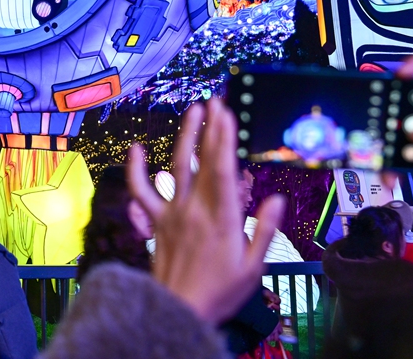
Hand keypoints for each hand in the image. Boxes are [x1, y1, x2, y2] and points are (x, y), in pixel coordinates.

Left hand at [128, 98, 285, 325]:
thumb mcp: (253, 267)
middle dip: (210, 128)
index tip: (227, 113)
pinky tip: (135, 148)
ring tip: (192, 111)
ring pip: (177, 167)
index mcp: (223, 218)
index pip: (223, 168)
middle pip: (203, 160)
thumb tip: (278, 199)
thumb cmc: (220, 293)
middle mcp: (196, 209)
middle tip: (215, 101)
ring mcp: (173, 213)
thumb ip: (265, 231)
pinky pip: (143, 191)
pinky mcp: (156, 222)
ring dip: (185, 136)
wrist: (179, 312)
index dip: (225, 137)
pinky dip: (136, 169)